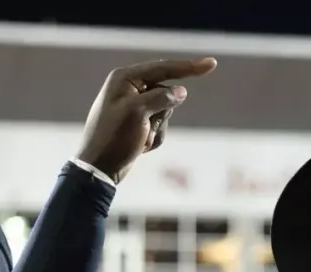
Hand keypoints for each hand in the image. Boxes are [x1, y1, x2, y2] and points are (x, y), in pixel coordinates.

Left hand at [76, 57, 216, 182]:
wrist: (99, 168)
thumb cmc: (113, 138)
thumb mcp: (138, 113)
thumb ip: (162, 98)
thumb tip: (182, 91)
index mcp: (125, 79)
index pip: (164, 68)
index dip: (189, 67)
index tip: (211, 64)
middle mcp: (129, 89)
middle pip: (167, 93)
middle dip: (163, 113)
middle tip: (145, 127)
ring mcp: (134, 106)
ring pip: (166, 112)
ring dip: (158, 128)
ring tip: (140, 139)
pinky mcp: (138, 123)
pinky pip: (160, 126)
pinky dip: (155, 138)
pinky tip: (140, 146)